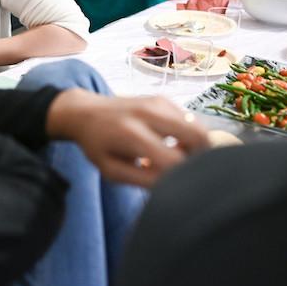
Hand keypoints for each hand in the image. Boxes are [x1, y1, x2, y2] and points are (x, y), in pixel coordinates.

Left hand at [46, 90, 209, 186]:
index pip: (175, 161)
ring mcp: (158, 102)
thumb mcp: (112, 170)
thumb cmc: (98, 146)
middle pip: (199, 137)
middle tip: (186, 172)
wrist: (85, 112)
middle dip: (201, 160)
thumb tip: (176, 186)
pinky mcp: (163, 99)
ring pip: (199, 128)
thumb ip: (144, 180)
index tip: (176, 185)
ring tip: (175, 158)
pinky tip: (170, 145)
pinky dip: (188, 136)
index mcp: (132, 135)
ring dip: (196, 148)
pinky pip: (190, 121)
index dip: (182, 177)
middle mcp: (148, 113)